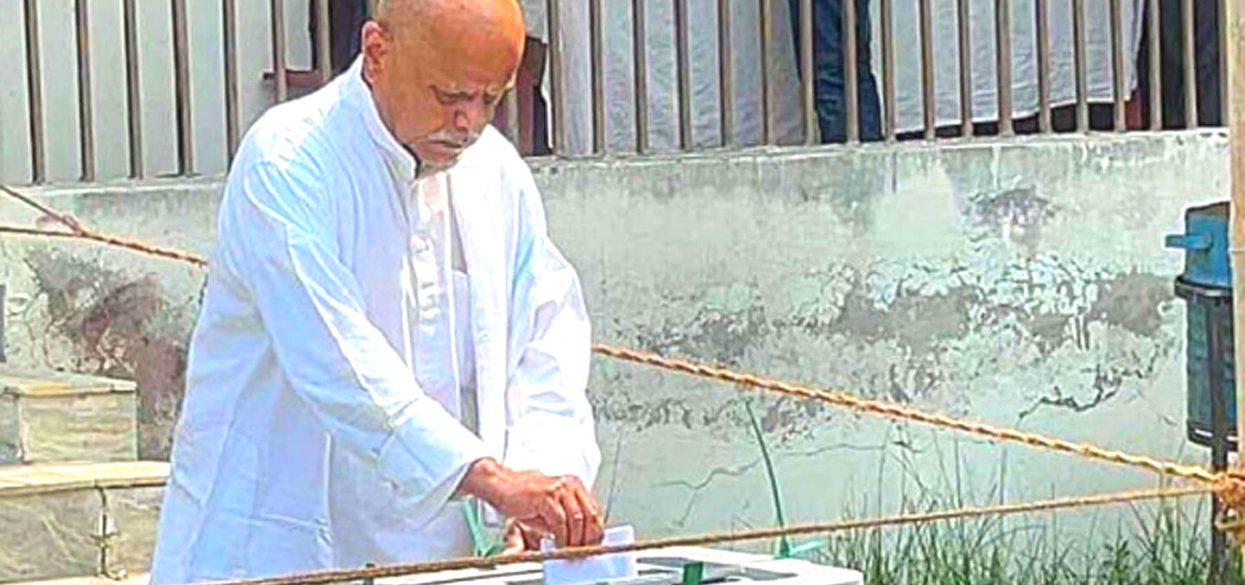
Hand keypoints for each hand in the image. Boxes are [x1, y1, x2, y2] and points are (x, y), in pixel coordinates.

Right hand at [460, 458, 603, 547]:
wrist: (502, 485)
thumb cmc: (525, 497)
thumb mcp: (552, 507)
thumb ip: (567, 518)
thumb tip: (580, 539)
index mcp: (574, 485)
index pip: (594, 511)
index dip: (595, 532)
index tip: (592, 546)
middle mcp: (569, 484)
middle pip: (589, 516)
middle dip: (587, 538)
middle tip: (581, 552)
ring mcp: (558, 489)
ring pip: (577, 520)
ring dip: (574, 540)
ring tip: (569, 551)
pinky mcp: (545, 496)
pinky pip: (559, 521)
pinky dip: (561, 537)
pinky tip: (557, 544)